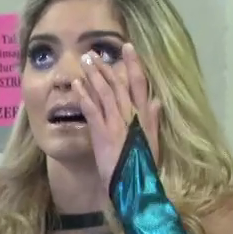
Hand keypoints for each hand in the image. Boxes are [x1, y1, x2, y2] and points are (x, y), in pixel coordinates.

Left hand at [73, 43, 160, 184]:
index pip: (140, 84)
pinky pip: (92, 109)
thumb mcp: (152, 142)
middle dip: (106, 66)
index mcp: (144, 116)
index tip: (127, 47)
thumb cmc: (142, 166)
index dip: (133, 64)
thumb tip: (156, 101)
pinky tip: (76, 84)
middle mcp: (131, 115)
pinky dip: (84, 95)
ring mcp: (116, 123)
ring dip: (93, 75)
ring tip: (84, 60)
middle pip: (119, 84)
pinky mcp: (102, 133)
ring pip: (104, 92)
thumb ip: (153, 120)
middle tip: (94, 51)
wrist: (133, 186)